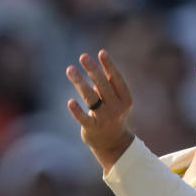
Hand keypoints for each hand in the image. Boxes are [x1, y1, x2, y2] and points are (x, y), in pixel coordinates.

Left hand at [66, 49, 134, 172]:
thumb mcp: (115, 100)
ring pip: (91, 98)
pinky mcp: (93, 129)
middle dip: (93, 70)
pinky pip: (84, 118)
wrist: (112, 143)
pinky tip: (71, 102)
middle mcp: (117, 109)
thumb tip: (93, 65)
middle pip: (103, 86)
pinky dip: (77, 111)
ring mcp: (105, 119)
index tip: (101, 52)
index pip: (117, 80)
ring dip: (80, 83)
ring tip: (70, 70)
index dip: (109, 66)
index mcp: (125, 100)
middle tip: (83, 57)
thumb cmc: (112, 114)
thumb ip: (107, 85)